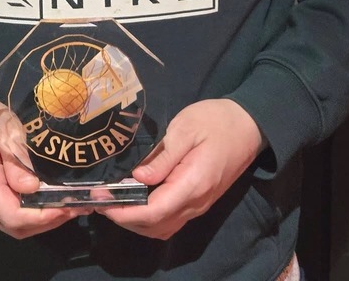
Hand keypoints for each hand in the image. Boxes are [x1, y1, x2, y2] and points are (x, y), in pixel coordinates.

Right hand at [0, 97, 85, 238]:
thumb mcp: (2, 125)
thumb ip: (16, 156)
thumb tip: (34, 188)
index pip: (11, 213)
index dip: (42, 215)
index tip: (67, 205)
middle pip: (14, 226)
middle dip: (48, 221)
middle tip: (76, 206)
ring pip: (12, 227)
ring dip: (42, 222)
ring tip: (68, 206)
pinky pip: (7, 218)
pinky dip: (31, 217)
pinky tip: (49, 204)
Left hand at [97, 99, 265, 240]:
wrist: (249, 125)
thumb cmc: (216, 121)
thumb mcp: (186, 128)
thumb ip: (163, 156)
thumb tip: (137, 177)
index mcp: (192, 184)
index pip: (152, 212)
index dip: (123, 210)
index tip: (99, 197)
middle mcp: (196, 203)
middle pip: (154, 226)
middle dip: (123, 218)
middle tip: (99, 197)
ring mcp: (198, 205)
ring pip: (161, 228)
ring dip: (134, 221)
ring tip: (112, 199)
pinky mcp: (198, 200)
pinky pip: (169, 220)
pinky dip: (148, 218)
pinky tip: (135, 199)